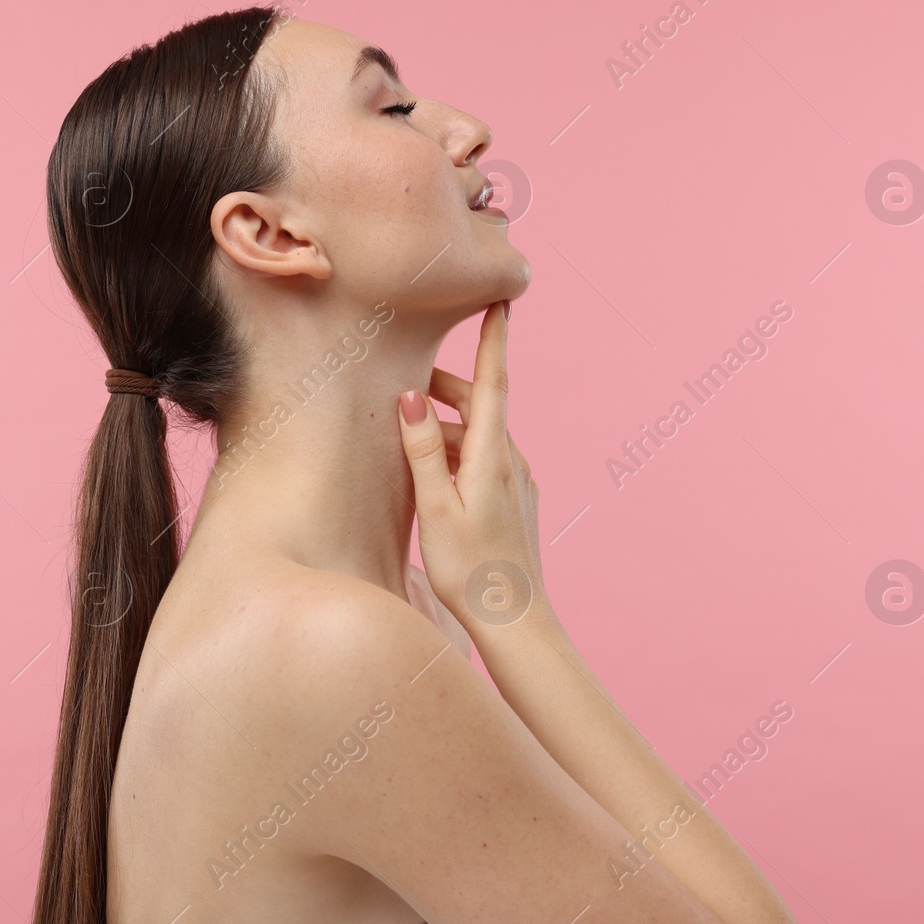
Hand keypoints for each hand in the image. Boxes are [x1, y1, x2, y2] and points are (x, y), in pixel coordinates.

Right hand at [395, 302, 554, 636]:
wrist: (516, 623)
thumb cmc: (470, 571)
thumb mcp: (436, 508)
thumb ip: (423, 450)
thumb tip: (412, 398)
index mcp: (492, 457)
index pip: (493, 382)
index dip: (494, 339)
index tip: (501, 300)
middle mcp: (511, 462)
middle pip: (478, 408)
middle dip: (445, 391)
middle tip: (405, 390)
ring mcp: (518, 483)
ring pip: (478, 436)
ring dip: (446, 429)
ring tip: (409, 441)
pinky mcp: (516, 502)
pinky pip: (484, 461)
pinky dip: (458, 454)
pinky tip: (436, 478)